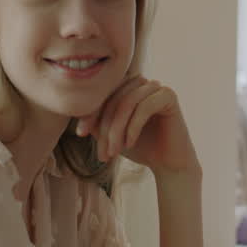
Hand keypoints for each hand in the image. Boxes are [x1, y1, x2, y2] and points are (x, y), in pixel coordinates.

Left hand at [76, 76, 199, 176]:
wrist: (168, 164)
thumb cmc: (140, 148)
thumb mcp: (111, 133)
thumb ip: (95, 121)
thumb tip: (77, 111)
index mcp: (126, 86)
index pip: (102, 93)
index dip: (89, 113)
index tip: (81, 134)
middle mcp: (141, 82)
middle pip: (113, 98)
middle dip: (105, 127)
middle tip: (102, 152)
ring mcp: (156, 87)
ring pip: (127, 103)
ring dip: (117, 130)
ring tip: (113, 152)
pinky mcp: (169, 96)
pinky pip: (144, 107)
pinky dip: (133, 127)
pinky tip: (129, 144)